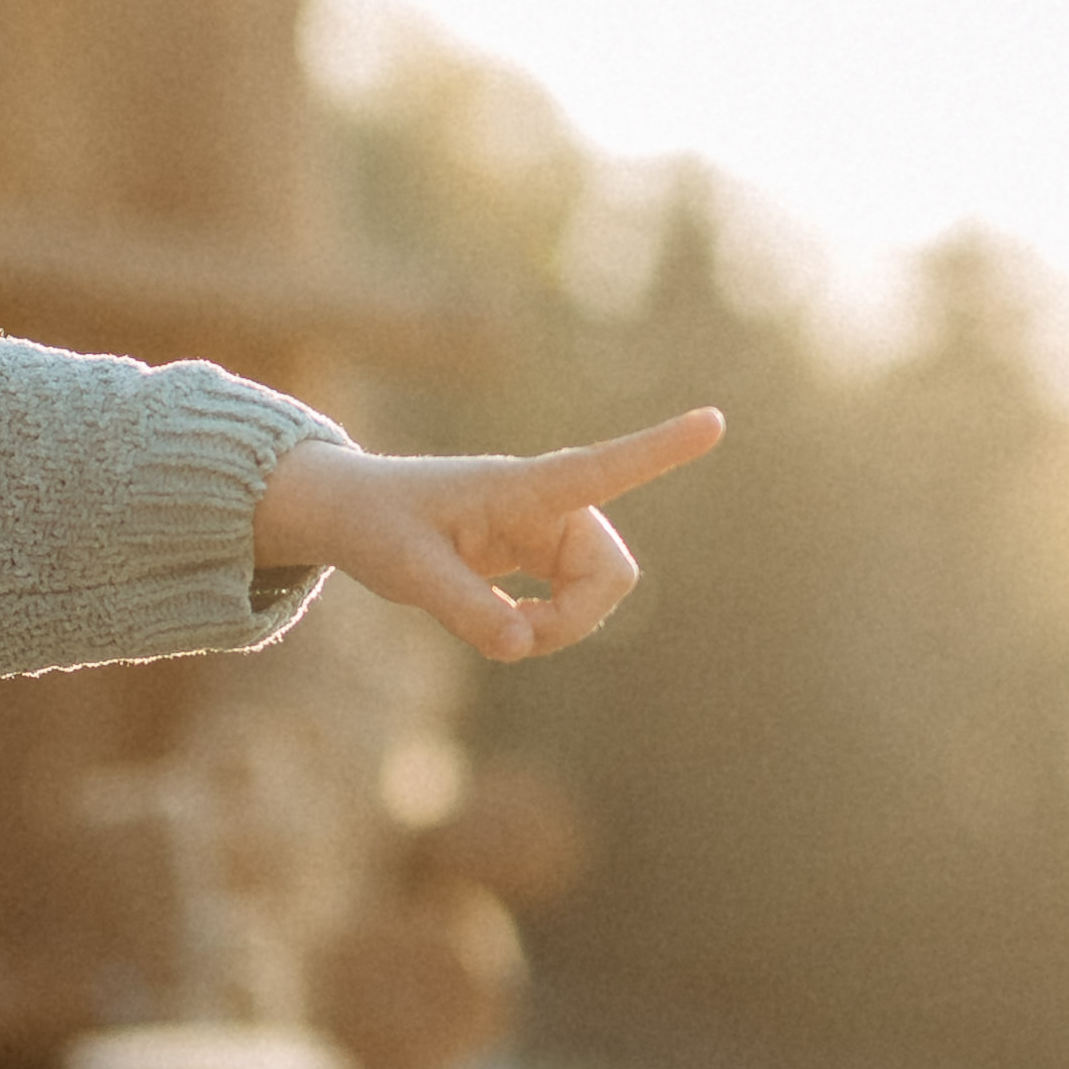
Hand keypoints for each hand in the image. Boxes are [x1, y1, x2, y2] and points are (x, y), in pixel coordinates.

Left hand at [253, 412, 726, 664]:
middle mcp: (548, 504)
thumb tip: (521, 648)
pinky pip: (575, 603)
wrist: (353, 513)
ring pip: (598, 593)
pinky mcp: (541, 553)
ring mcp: (549, 529)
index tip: (715, 420)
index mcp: (520, 488)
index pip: (600, 468)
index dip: (659, 450)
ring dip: (559, 629)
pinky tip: (503, 624)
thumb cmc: (375, 525)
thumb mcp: (406, 571)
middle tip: (512, 638)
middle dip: (577, 620)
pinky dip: (546, 628)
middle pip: (612, 573)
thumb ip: (462, 609)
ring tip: (496, 629)